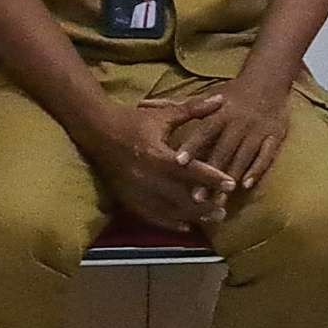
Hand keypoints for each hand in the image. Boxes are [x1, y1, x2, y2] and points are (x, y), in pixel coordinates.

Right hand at [84, 94, 235, 230]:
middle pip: (180, 196)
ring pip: (167, 209)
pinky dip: (168, 223)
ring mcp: (135, 190)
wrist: (96, 130)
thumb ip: (194, 110)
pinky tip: (185, 227)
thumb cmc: (133, 120)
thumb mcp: (164, 114)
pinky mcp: (127, 198)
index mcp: (157, 154)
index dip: (212, 178)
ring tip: (211, 220)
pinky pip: (150, 215)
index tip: (232, 185)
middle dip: (203, 205)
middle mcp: (146, 176)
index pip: (190, 170)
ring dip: (190, 216)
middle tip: (224, 211)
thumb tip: (222, 100)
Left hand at [171, 79, 291, 191]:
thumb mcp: (210, 95)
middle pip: (223, 151)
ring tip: (219, 201)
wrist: (269, 79)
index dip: (192, 145)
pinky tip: (246, 186)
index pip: (205, 130)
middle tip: (196, 197)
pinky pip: (266, 156)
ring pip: (243, 158)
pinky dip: (256, 171)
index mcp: (222, 112)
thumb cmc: (235, 92)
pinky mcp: (275, 136)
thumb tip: (148, 107)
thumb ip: (183, 106)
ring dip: (230, 178)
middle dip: (210, 174)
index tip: (178, 162)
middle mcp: (240, 122)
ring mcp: (258, 131)